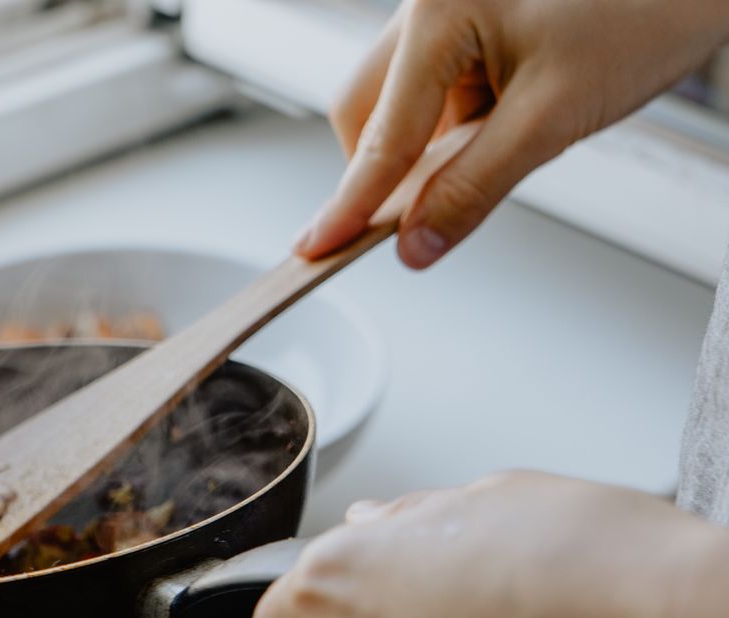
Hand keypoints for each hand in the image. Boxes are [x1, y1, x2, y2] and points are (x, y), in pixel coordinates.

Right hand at [294, 0, 728, 267]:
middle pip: (365, 108)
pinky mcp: (470, 25)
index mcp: (441, 10)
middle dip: (384, 168)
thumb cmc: (647, 10)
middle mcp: (429, 3)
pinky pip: (434, 89)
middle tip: (413, 218)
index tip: (316, 248)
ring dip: (427, 146)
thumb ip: (474, 187)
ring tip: (504, 146)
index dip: (350, 203)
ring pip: (398, 101)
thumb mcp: (554, 117)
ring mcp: (446, 11)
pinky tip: (508, 124)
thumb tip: (417, 242)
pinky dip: (455, 125)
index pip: (381, 134)